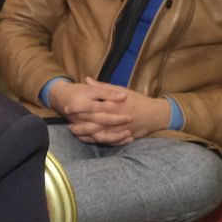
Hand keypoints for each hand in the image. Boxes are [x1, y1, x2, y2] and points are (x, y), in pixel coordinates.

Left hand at [49, 77, 169, 143]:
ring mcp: (117, 129)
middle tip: (67, 122)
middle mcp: (114, 118)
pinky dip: (94, 140)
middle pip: (92, 122)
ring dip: (84, 134)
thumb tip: (87, 80)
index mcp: (113, 104)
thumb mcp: (120, 90)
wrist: (154, 115)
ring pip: (97, 134)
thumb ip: (102, 87)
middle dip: (78, 123)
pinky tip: (86, 138)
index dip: (78, 107)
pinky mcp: (120, 137)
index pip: (92, 106)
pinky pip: (105, 141)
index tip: (67, 107)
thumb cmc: (136, 100)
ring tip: (73, 131)